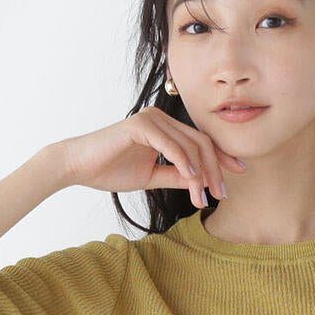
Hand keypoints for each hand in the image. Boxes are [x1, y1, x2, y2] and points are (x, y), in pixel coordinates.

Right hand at [55, 108, 246, 206]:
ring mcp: (151, 119)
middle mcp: (161, 119)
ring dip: (200, 173)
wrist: (77, 166)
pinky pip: (171, 144)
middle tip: (221, 194)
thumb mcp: (151, 177)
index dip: (220, 159)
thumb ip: (176, 176)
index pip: (200, 142)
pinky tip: (191, 178)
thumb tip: (203, 183)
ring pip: (189, 145)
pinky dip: (183, 161)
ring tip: (203, 196)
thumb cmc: (109, 170)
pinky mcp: (141, 124)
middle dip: (215, 169)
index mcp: (164, 128)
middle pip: (201, 142)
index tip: (236, 176)